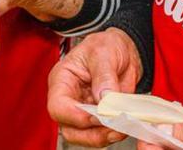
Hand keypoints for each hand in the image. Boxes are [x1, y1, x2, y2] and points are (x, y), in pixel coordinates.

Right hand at [47, 28, 142, 147]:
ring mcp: (83, 110)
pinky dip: (112, 134)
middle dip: (91, 133)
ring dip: (103, 137)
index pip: (58, 106)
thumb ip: (104, 76)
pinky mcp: (98, 118)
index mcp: (62, 80)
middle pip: (69, 128)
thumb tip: (104, 100)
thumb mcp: (104, 52)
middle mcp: (69, 98)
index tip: (98, 116)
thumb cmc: (107, 45)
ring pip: (84, 136)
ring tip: (121, 128)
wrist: (124, 51)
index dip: (75, 116)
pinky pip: (100, 134)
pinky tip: (124, 127)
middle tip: (114, 127)